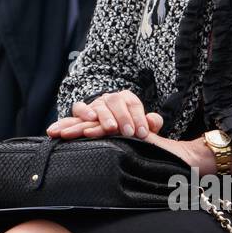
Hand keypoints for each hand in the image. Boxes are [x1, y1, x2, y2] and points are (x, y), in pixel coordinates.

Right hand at [47, 91, 162, 139]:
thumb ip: (150, 124)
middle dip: (123, 117)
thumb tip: (153, 121)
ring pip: (99, 104)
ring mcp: (95, 104)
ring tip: (111, 128)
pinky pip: (79, 107)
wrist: (109, 133)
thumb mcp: (141, 128)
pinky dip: (83, 112)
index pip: (133, 103)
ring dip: (105, 116)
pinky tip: (89, 119)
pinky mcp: (81, 112)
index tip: (142, 133)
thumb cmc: (128, 131)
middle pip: (116, 101)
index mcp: (126, 99)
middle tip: (128, 133)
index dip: (139, 117)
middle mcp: (110, 99)